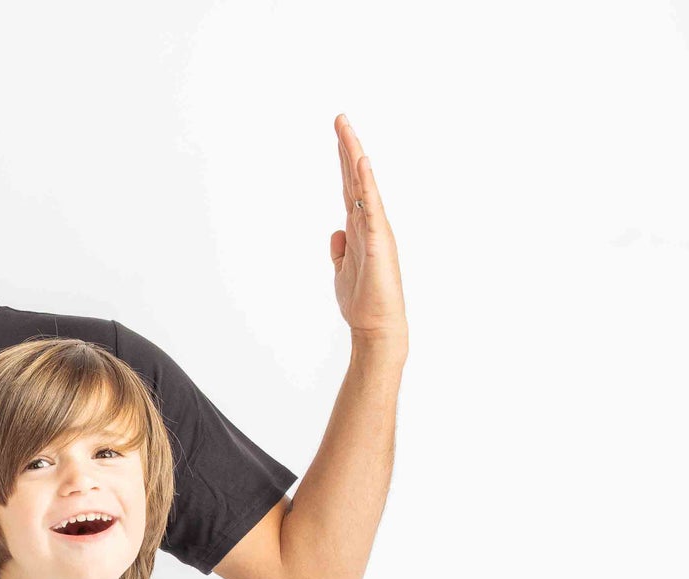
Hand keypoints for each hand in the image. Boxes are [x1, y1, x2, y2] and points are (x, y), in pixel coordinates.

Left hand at [331, 115, 407, 352]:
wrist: (377, 327)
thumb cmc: (363, 303)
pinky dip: (367, 184)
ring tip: (346, 130)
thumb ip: (339, 250)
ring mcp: (375, 230)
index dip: (343, 162)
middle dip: (347, 148)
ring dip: (354, 157)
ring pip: (363, 186)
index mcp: (359, 228)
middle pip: (355, 179)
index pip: (349, 188)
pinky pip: (371, 206)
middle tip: (339, 118)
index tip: (338, 135)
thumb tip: (335, 232)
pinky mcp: (378, 241)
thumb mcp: (342, 272)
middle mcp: (369, 223)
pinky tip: (362, 163)